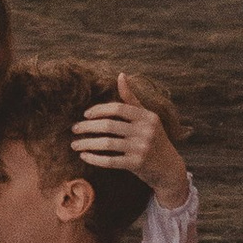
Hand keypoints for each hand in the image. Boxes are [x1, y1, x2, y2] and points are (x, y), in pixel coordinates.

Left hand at [72, 71, 188, 204]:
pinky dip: (95, 159)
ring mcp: (141, 148)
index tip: (85, 115)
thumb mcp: (147, 117)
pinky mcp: (137, 164)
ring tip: (74, 145)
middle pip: (109, 126)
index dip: (99, 110)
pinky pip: (110, 161)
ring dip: (87, 144)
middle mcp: (146, 131)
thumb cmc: (154, 138)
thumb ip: (131, 99)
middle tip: (74, 129)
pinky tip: (84, 156)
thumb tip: (121, 75)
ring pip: (107, 144)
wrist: (169, 168)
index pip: (118, 108)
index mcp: (147, 116)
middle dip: (87, 127)